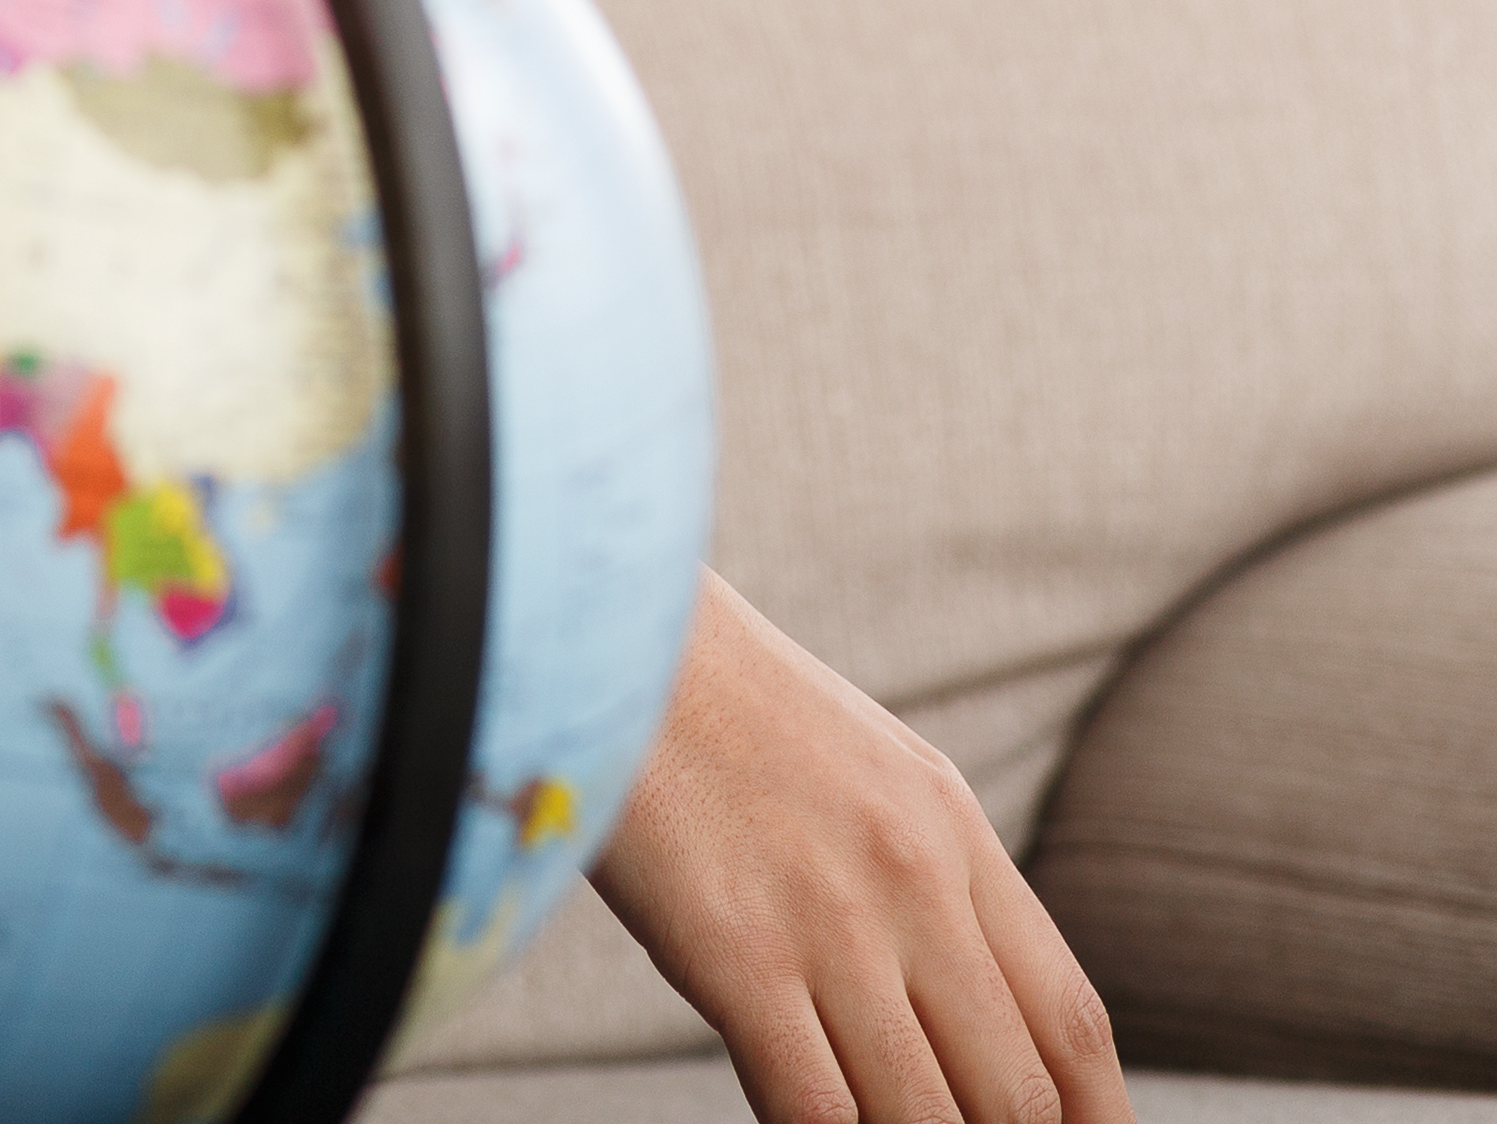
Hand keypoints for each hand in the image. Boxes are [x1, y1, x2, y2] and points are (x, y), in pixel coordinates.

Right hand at [588, 573, 1132, 1123]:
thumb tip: (952, 997)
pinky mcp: (736, 952)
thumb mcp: (860, 764)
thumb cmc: (706, 697)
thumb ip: (921, 871)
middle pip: (1012, 1089)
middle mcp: (916, 883)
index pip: (1071, 1021)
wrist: (598, 620)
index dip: (1096, 1121)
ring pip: (923, 1117)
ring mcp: (832, 922)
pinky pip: (815, 1109)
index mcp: (953, 830)